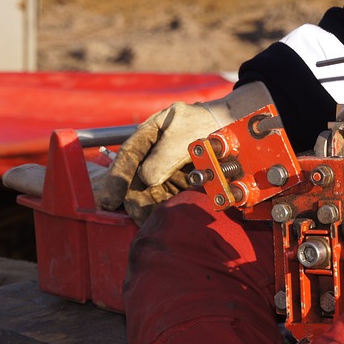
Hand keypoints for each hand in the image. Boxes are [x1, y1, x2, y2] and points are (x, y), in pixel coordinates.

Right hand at [97, 82, 272, 223]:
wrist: (233, 128)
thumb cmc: (206, 123)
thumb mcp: (181, 134)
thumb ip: (163, 156)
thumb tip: (147, 179)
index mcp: (150, 133)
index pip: (128, 155)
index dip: (116, 179)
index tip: (110, 200)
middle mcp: (154, 151)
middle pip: (137, 179)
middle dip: (135, 199)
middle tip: (138, 216)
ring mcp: (167, 166)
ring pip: (151, 191)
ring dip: (150, 206)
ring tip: (150, 220)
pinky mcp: (179, 179)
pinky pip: (168, 195)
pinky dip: (166, 206)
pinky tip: (165, 216)